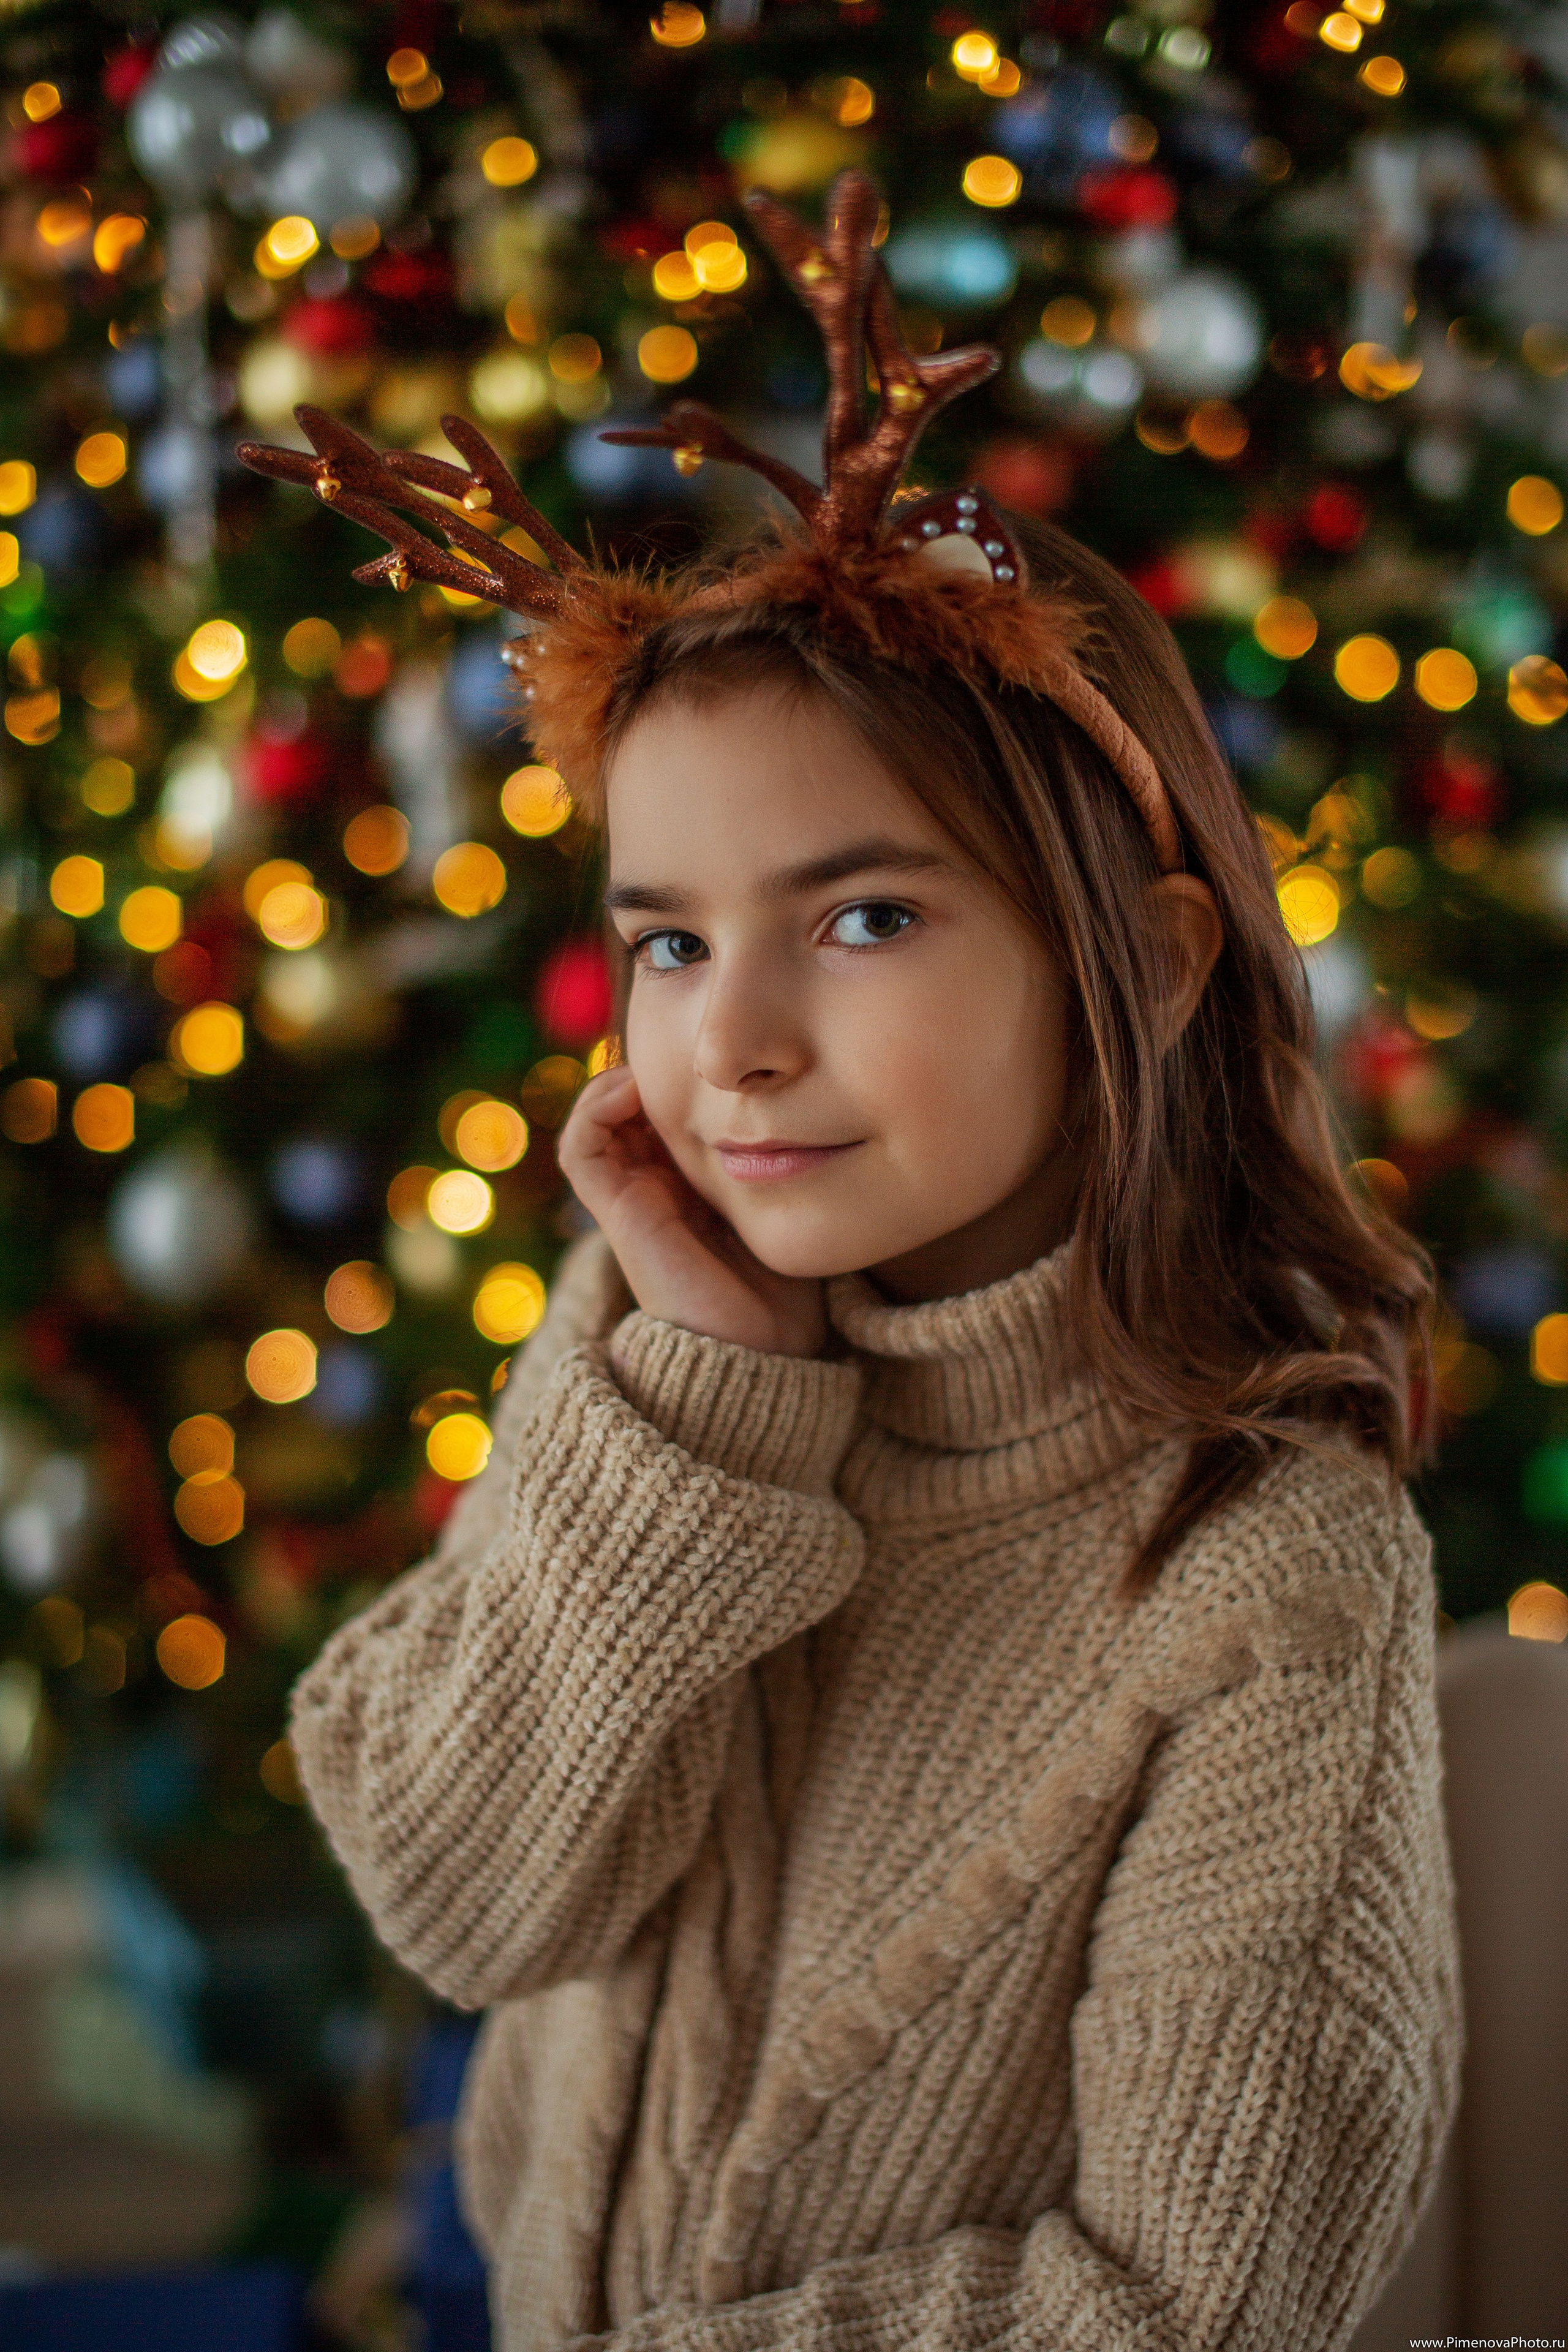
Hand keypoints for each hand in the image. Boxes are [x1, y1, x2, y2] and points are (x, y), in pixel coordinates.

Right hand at [558, 1066, 826, 1357]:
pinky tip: (634, 1087)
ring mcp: (632, 1201)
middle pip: (628, 1113)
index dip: (678, 1080)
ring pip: (596, 1125)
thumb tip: (805, 1115)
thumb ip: (780, 1171)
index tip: (715, 1058)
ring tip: (652, 1065)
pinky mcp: (620, 1212)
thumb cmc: (786, 1295)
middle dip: (649, 1071)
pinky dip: (596, 1109)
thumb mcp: (785, 1212)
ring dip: (614, 1083)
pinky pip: (581, 1150)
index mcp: (689, 1190)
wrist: (764, 1356)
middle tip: (684, 1047)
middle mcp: (653, 1192)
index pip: (663, 1118)